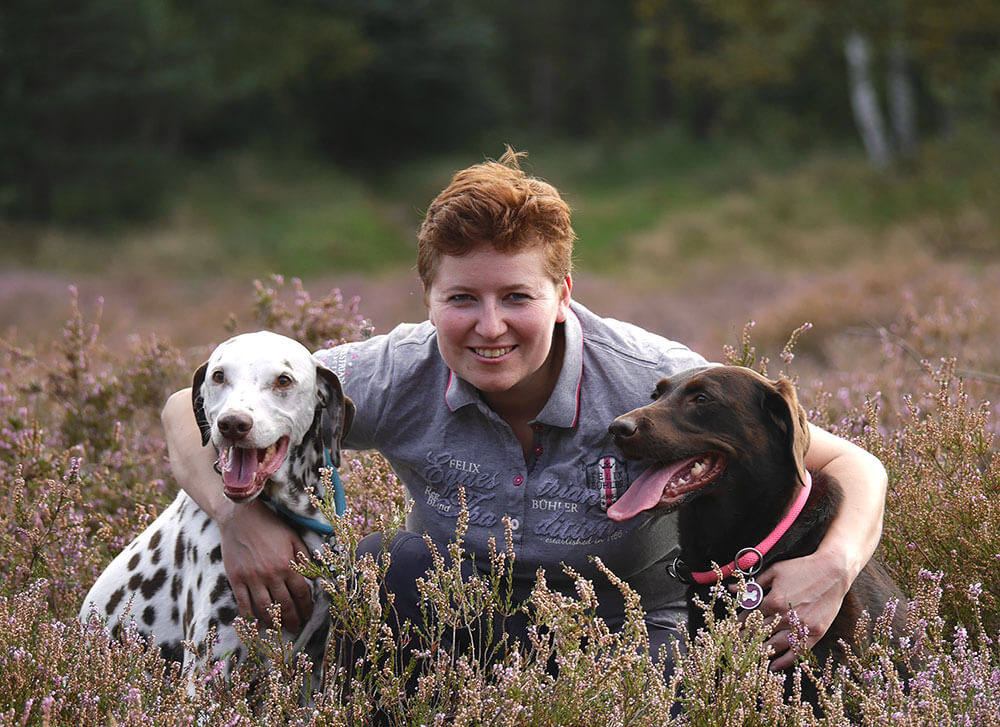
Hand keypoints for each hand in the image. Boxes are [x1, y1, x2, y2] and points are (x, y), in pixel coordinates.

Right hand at [218, 499, 313, 632]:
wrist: (240, 517)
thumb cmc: (270, 526)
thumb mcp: (293, 537)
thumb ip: (304, 557)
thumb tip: (315, 576)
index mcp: (287, 564)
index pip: (302, 593)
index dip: (307, 607)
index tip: (308, 616)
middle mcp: (271, 574)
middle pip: (285, 605)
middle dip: (293, 619)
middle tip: (296, 628)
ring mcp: (252, 578)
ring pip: (265, 608)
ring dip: (274, 622)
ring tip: (280, 629)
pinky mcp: (236, 579)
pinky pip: (244, 604)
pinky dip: (251, 617)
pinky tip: (257, 623)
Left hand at [743, 550, 851, 670]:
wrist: (833, 572)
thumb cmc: (802, 569)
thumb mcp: (774, 571)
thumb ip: (753, 584)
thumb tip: (731, 590)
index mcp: (772, 601)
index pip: (748, 618)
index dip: (737, 625)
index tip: (728, 632)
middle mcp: (785, 617)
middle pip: (759, 633)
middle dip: (744, 641)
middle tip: (733, 648)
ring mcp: (800, 627)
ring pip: (774, 646)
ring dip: (759, 652)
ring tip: (747, 658)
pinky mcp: (815, 634)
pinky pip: (796, 652)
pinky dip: (783, 661)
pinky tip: (772, 666)